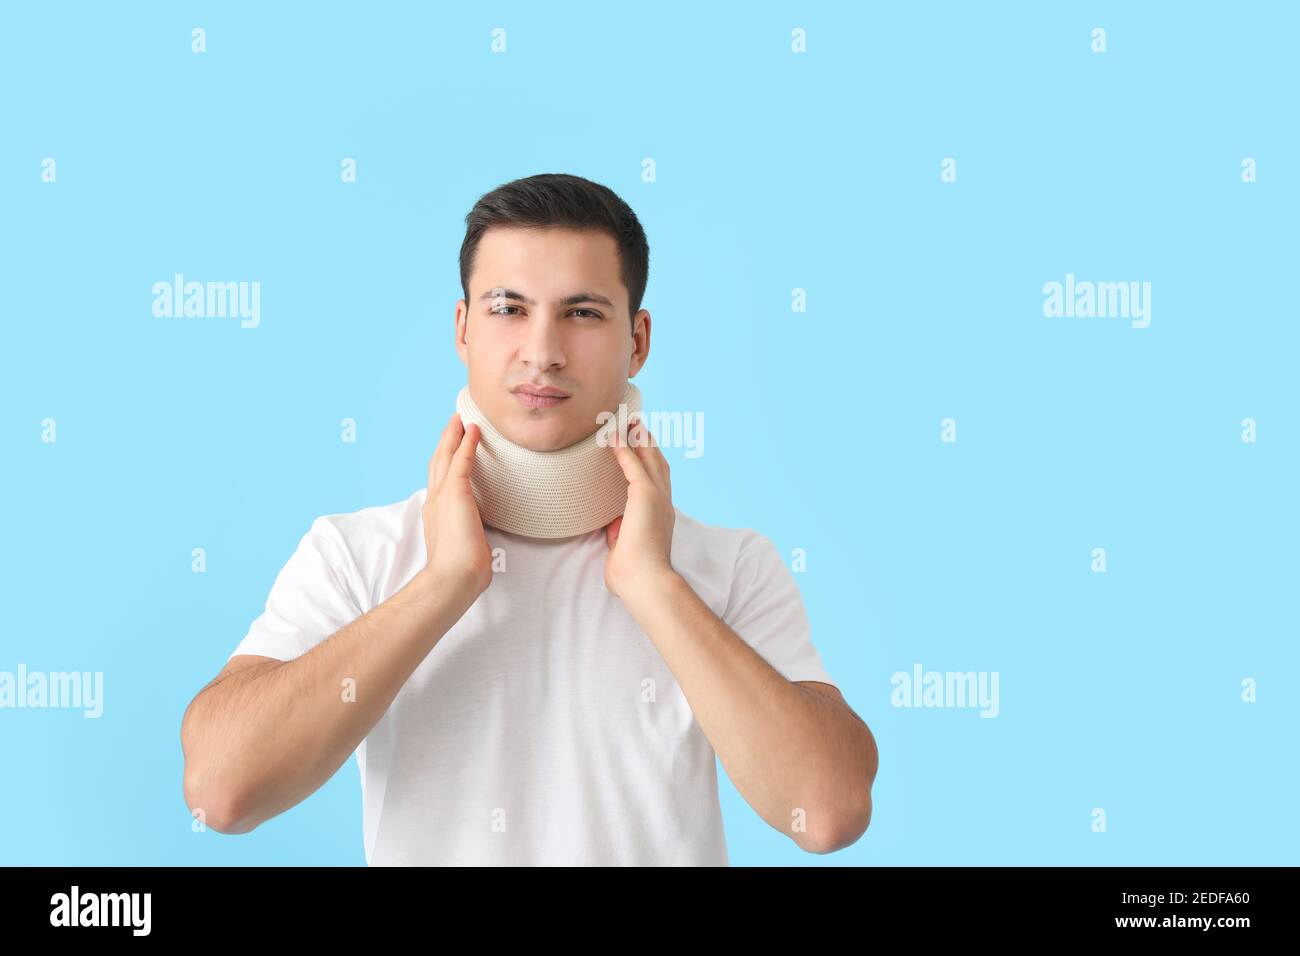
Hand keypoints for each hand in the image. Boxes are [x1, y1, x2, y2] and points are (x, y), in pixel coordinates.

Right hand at [421, 413, 492, 598]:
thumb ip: (470, 538)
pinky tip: (474, 429)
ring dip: (454, 435)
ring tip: (461, 419)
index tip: (450, 448)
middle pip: (438, 462)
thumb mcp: (465, 548)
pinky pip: (462, 461)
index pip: (439, 480)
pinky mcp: (455, 493)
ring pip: (446, 456)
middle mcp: (435, 501)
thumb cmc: (461, 572)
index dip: (443, 461)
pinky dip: (468, 443)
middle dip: (445, 441)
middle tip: (453, 422)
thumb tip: (480, 545)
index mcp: (435, 513)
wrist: (452, 578)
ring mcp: (443, 496)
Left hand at [604, 417, 676, 599]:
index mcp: (661, 514)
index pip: (656, 480)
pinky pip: (632, 464)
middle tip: (636, 422)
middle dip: (647, 440)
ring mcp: (657, 496)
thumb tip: (612, 526)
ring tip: (627, 419)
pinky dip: (623, 448)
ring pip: (648, 456)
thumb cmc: (634, 575)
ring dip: (637, 436)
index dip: (649, 461)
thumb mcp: (625, 548)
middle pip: (656, 460)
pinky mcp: (646, 495)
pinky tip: (612, 435)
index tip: (642, 446)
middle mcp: (663, 501)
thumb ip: (620, 534)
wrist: (646, 581)